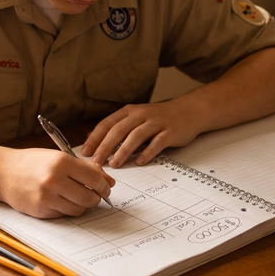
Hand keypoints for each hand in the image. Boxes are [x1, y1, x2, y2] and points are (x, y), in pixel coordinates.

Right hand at [0, 148, 115, 218]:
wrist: (3, 172)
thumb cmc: (33, 162)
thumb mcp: (59, 157)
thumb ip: (86, 168)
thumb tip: (109, 182)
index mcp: (62, 162)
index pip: (95, 179)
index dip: (104, 185)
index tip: (105, 187)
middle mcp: (54, 180)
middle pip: (90, 197)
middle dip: (95, 197)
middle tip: (93, 194)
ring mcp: (47, 197)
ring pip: (79, 209)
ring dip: (81, 204)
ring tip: (74, 195)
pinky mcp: (41, 211)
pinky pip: (65, 214)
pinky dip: (67, 208)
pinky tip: (59, 199)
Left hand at [81, 101, 199, 167]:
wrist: (189, 111)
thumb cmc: (158, 118)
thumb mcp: (136, 118)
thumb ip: (118, 128)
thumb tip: (94, 142)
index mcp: (130, 111)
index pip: (107, 123)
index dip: (95, 138)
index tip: (86, 152)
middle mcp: (141, 114)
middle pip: (119, 130)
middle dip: (106, 146)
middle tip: (97, 161)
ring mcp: (156, 122)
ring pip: (136, 136)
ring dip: (123, 151)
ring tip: (115, 164)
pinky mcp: (170, 132)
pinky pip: (156, 143)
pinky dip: (147, 153)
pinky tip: (139, 162)